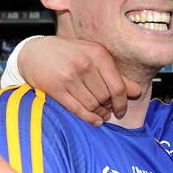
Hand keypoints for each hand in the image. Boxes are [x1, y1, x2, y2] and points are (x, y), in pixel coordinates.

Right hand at [19, 36, 141, 125]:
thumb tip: (136, 91)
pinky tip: (94, 120)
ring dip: (99, 113)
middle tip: (108, 110)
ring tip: (101, 115)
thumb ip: (115, 74)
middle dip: (109, 107)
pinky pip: (77, 109)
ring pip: (92, 104)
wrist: (36, 52)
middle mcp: (84, 64)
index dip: (122, 102)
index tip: (121, 109)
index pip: (118, 86)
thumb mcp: (93, 57)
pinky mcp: (55, 88)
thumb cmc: (69, 54)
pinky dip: (88, 118)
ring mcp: (69, 76)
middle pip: (105, 97)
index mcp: (98, 54)